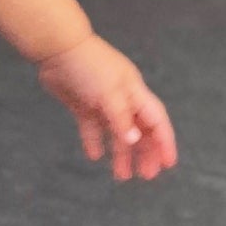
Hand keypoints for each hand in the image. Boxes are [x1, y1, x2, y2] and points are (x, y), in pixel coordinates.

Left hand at [36, 33, 177, 181]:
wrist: (57, 49)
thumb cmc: (88, 66)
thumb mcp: (109, 93)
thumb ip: (121, 118)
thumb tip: (133, 141)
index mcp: (135, 93)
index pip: (156, 121)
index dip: (164, 142)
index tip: (168, 164)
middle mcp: (122, 98)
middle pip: (139, 130)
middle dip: (145, 153)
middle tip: (146, 176)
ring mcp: (102, 102)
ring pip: (117, 133)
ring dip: (121, 153)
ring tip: (122, 176)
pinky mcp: (82, 105)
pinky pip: (92, 128)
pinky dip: (95, 142)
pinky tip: (94, 156)